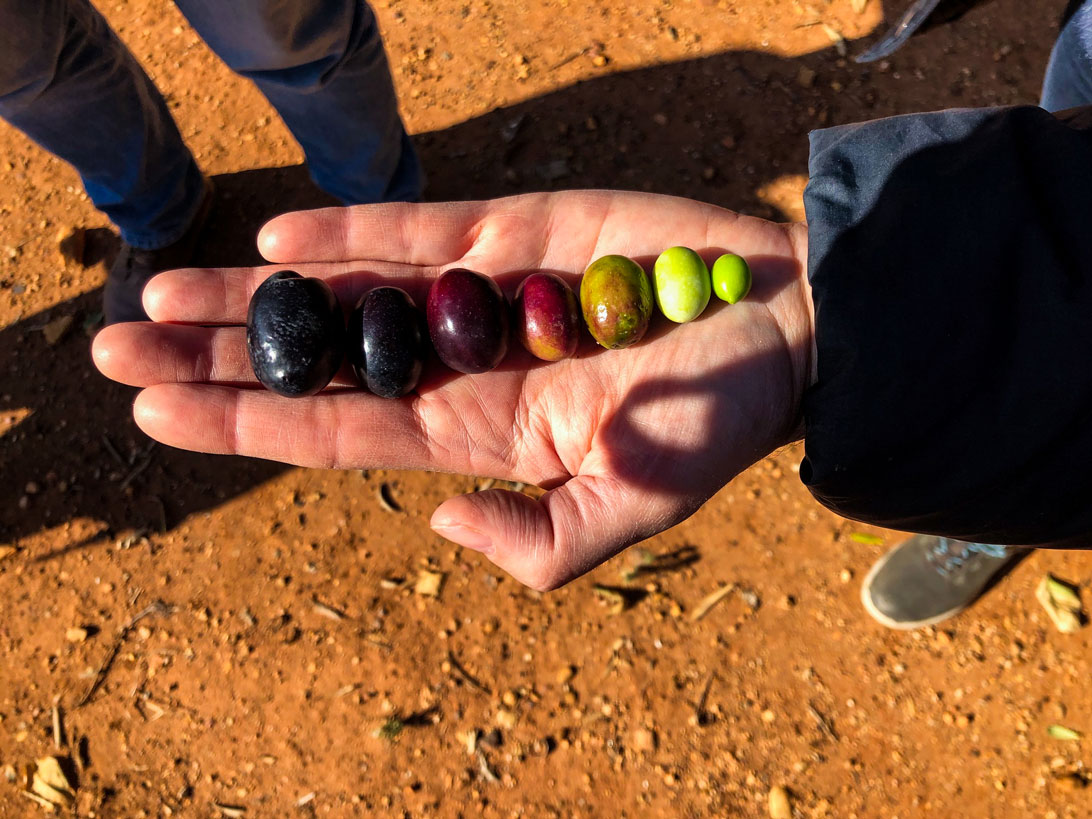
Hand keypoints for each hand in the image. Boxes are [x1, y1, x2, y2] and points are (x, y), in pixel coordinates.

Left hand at [93, 190, 812, 588]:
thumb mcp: (634, 508)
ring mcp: (486, 297)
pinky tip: (276, 239)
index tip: (153, 407)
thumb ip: (534, 545)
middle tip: (112, 345)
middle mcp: (466, 366)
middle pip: (320, 362)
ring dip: (254, 294)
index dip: (245, 422)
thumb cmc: (721, 419)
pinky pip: (419, 231)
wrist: (789, 326)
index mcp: (482, 435)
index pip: (341, 432)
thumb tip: (429, 526)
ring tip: (158, 289)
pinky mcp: (519, 231)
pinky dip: (350, 232)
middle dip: (218, 355)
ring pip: (349, 293)